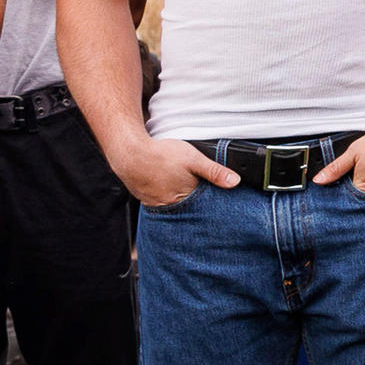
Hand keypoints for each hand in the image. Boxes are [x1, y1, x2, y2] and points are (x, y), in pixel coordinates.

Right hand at [113, 136, 244, 211]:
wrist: (129, 153)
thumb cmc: (161, 155)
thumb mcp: (193, 159)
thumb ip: (214, 171)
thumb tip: (235, 182)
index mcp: (186, 199)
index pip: (206, 208)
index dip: (214, 205)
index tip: (223, 206)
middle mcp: (172, 207)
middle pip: (192, 210)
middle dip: (200, 208)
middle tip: (205, 199)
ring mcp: (158, 205)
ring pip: (177, 208)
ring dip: (184, 204)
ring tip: (186, 192)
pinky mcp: (148, 201)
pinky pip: (163, 204)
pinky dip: (170, 199)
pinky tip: (171, 190)